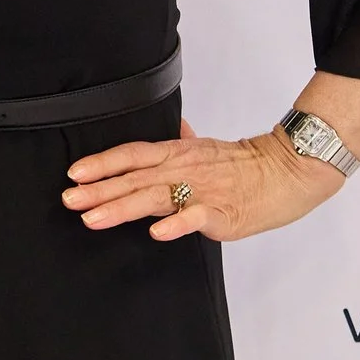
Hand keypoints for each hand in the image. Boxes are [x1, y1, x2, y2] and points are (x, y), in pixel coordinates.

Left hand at [62, 118, 342, 242]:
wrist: (290, 171)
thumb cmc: (246, 163)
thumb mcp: (206, 147)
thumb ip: (182, 143)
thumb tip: (174, 127)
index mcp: (177, 154)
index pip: (131, 154)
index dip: (102, 163)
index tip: (73, 174)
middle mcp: (184, 170)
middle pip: (134, 178)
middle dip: (98, 190)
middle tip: (69, 200)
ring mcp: (202, 191)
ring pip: (155, 198)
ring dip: (121, 208)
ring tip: (93, 219)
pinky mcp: (223, 214)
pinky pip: (196, 217)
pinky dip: (176, 224)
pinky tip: (156, 232)